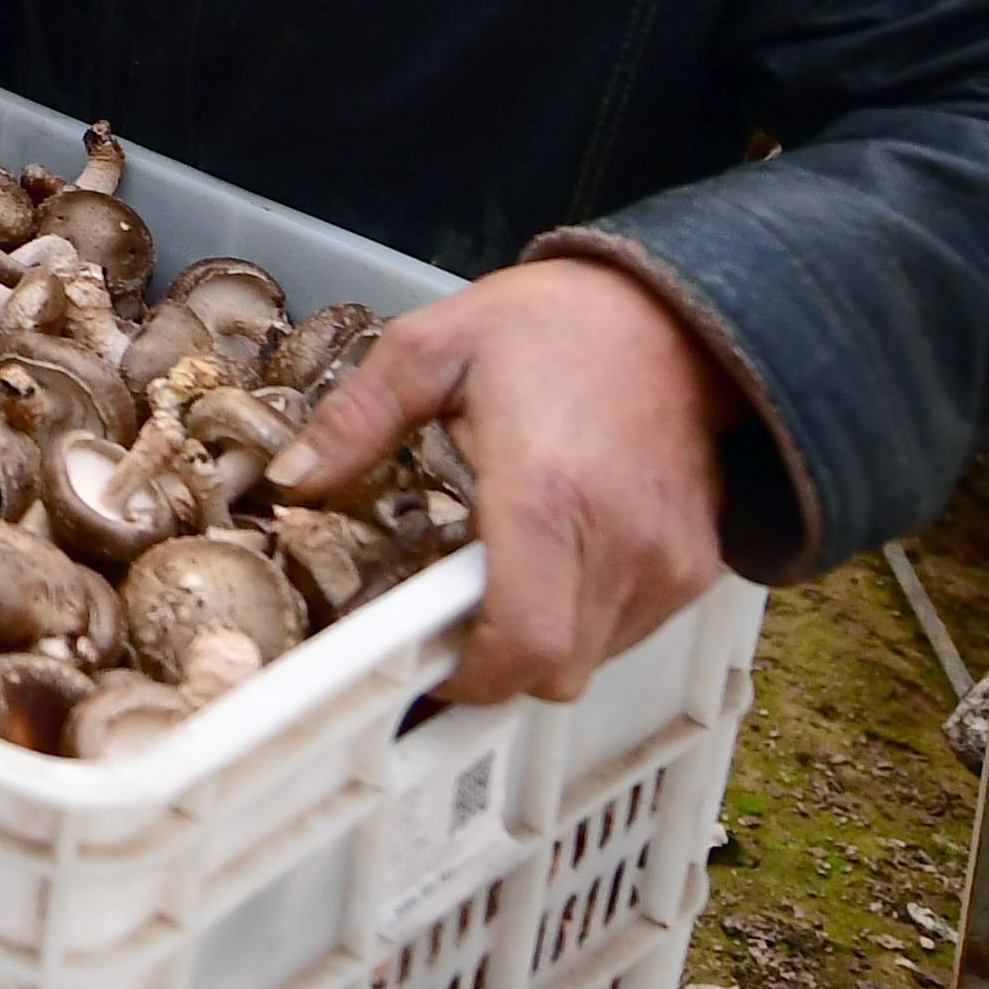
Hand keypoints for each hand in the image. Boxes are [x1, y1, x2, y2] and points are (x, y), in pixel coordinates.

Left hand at [270, 256, 736, 705]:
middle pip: (553, 673)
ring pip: (592, 661)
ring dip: (541, 640)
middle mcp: (619, 542)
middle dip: (495, 662)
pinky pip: (630, 632)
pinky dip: (585, 619)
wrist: (674, 312)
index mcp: (546, 493)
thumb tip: (292, 481)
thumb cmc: (553, 325)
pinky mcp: (696, 567)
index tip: (425, 657)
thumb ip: (357, 419)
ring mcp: (667, 562)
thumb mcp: (433, 347)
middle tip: (451, 610)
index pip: (523, 645)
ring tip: (508, 568)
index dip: (470, 677)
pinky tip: (561, 557)